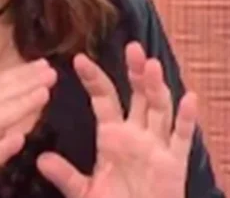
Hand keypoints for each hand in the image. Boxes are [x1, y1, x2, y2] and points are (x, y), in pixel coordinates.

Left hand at [36, 41, 196, 197]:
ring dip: (157, 87)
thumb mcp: (84, 192)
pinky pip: (182, 138)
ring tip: (152, 65)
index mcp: (112, 135)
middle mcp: (136, 134)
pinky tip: (189, 98)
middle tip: (132, 47)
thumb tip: (41, 160)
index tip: (79, 59)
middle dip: (135, 72)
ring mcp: (157, 146)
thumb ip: (66, 176)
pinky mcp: (175, 163)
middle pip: (138, 95)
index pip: (103, 99)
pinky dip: (187, 119)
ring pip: (160, 109)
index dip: (93, 79)